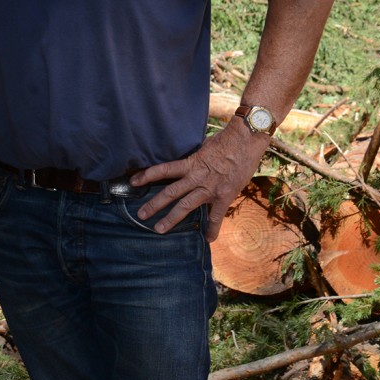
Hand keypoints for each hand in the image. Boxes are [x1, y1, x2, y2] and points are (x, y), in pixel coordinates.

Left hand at [129, 123, 269, 241]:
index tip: (133, 182)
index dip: (147, 175)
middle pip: (170, 192)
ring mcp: (209, 188)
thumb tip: (189, 162)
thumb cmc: (226, 140)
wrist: (246, 141)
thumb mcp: (204, 147)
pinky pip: (216, 216)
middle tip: (141, 215)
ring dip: (171, 219)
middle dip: (154, 204)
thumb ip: (195, 159)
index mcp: (190, 163)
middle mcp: (196, 177)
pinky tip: (209, 239)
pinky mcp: (224, 196)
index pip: (164, 170)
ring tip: (158, 229)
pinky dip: (212, 228)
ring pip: (185, 206)